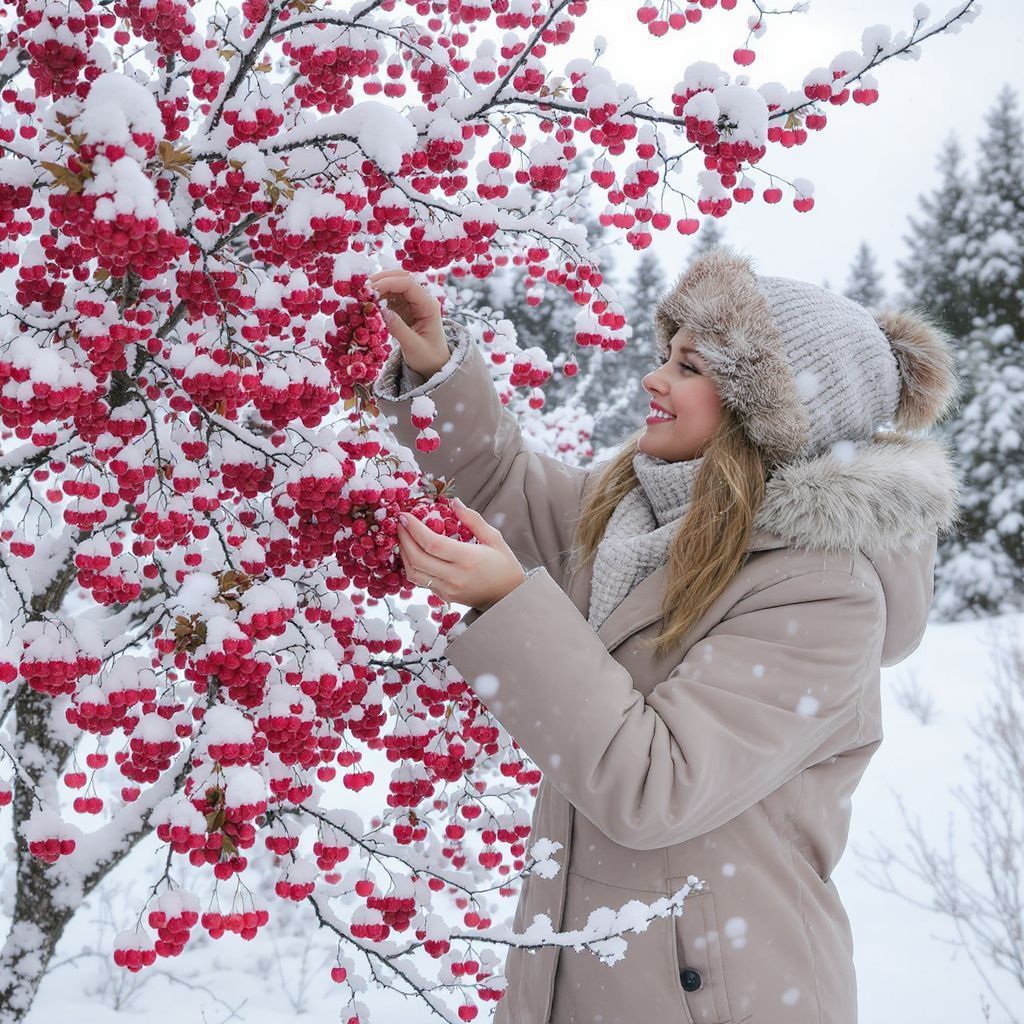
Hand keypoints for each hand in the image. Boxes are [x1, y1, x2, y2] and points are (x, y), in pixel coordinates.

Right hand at [368, 268, 449, 378]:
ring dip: (378, 287)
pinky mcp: (403, 309)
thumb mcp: (414, 346)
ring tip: (363, 295)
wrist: (434, 366)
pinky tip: (368, 302)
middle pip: (401, 278)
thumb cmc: (429, 357)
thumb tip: (382, 312)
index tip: (370, 289)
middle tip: (363, 289)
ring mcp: (412, 303)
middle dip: (382, 280)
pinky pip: (389, 296)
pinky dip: (378, 296)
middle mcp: (421, 299)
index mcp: (429, 305)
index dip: (388, 282)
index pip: (408, 284)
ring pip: (394, 284)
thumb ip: (398, 328)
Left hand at [396, 498, 527, 612]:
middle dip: (403, 538)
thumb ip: (473, 520)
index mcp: (468, 559)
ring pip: (413, 572)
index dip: (414, 529)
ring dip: (404, 553)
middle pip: (417, 558)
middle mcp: (454, 577)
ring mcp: (447, 589)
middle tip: (399, 522)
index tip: (405, 515)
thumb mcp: (494, 539)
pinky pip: (420, 580)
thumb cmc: (504, 566)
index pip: (432, 543)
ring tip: (403, 536)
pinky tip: (412, 552)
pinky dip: (411, 565)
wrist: (509, 597)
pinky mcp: (444, 596)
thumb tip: (454, 502)